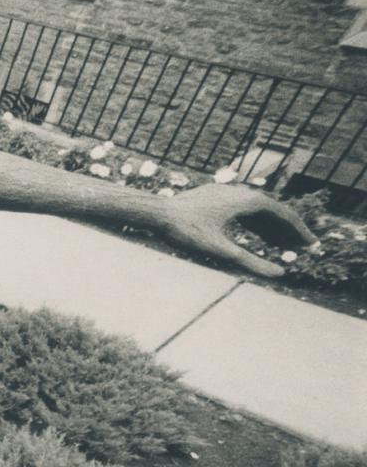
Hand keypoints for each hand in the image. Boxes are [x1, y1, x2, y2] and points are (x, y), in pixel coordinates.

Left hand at [159, 184, 318, 277]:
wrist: (154, 212)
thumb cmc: (185, 230)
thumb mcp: (220, 250)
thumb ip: (250, 262)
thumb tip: (280, 275)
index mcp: (247, 200)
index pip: (283, 214)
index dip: (299, 231)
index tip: (311, 245)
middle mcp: (239, 192)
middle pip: (273, 211)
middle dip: (288, 230)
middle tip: (301, 248)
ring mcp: (226, 193)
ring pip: (257, 211)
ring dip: (271, 227)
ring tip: (281, 246)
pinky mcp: (214, 197)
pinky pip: (242, 210)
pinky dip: (254, 223)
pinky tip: (256, 236)